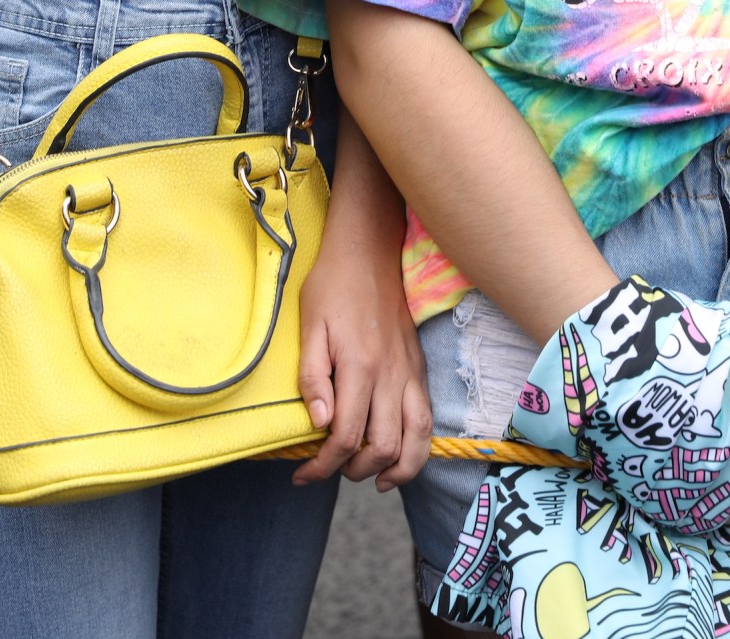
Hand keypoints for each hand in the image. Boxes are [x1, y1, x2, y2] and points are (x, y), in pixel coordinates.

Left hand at [294, 235, 432, 490]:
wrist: (369, 250)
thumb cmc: (332, 286)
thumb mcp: (309, 326)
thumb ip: (313, 377)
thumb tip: (319, 424)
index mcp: (360, 365)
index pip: (346, 437)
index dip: (323, 466)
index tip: (303, 475)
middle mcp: (391, 375)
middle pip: (383, 448)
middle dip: (354, 471)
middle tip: (329, 470)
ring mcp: (410, 372)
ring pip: (416, 441)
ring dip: (395, 470)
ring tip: (371, 478)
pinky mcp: (419, 368)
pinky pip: (427, 419)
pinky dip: (417, 448)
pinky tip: (397, 457)